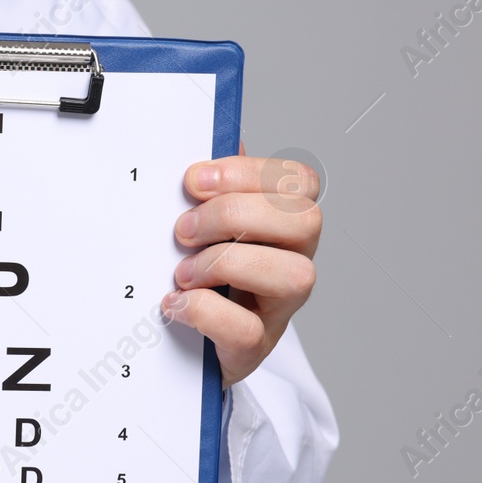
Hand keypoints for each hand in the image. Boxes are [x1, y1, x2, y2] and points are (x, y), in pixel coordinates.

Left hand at [164, 152, 320, 387]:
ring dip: (225, 264)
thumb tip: (217, 136)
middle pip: (306, 220)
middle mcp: (294, 261)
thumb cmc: (201, 275)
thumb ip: (212, 188)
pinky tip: (176, 304)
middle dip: (234, 215)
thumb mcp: (203, 225)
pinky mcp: (255, 346)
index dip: (248, 173)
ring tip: (183, 272)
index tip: (193, 180)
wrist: (188, 343)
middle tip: (183, 229)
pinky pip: (247, 328)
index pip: (299, 181)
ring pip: (293, 275)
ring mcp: (280, 306)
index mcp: (283, 223)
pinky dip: (205, 311)